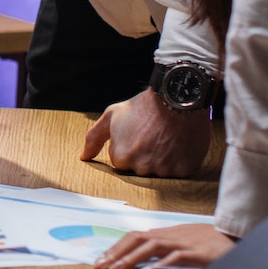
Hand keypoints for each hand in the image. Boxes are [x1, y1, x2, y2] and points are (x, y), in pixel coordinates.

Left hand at [80, 89, 212, 177]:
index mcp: (120, 157)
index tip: (138, 134)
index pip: (122, 163)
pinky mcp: (184, 170)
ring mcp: (163, 170)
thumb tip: (83, 157)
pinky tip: (179, 143)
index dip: (130, 147)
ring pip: (161, 171)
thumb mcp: (112, 116)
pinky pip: (180, 171)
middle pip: (141, 169)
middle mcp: (141, 167)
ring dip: (164, 158)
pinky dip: (181, 159)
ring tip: (167, 137)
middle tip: (153, 134)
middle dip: (146, 155)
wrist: (177, 97)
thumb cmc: (143, 106)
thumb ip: (94, 138)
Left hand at [94, 223, 234, 268]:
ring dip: (132, 257)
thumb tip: (147, 261)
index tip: (102, 259)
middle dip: (117, 251)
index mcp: (166, 233)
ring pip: (151, 246)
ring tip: (117, 268)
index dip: (117, 247)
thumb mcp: (184, 242)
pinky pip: (175, 258)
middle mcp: (171, 235)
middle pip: (137, 238)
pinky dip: (161, 264)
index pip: (135, 236)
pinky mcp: (197, 254)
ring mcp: (183, 243)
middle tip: (101, 265)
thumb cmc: (210, 241)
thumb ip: (166, 249)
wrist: (237, 236)